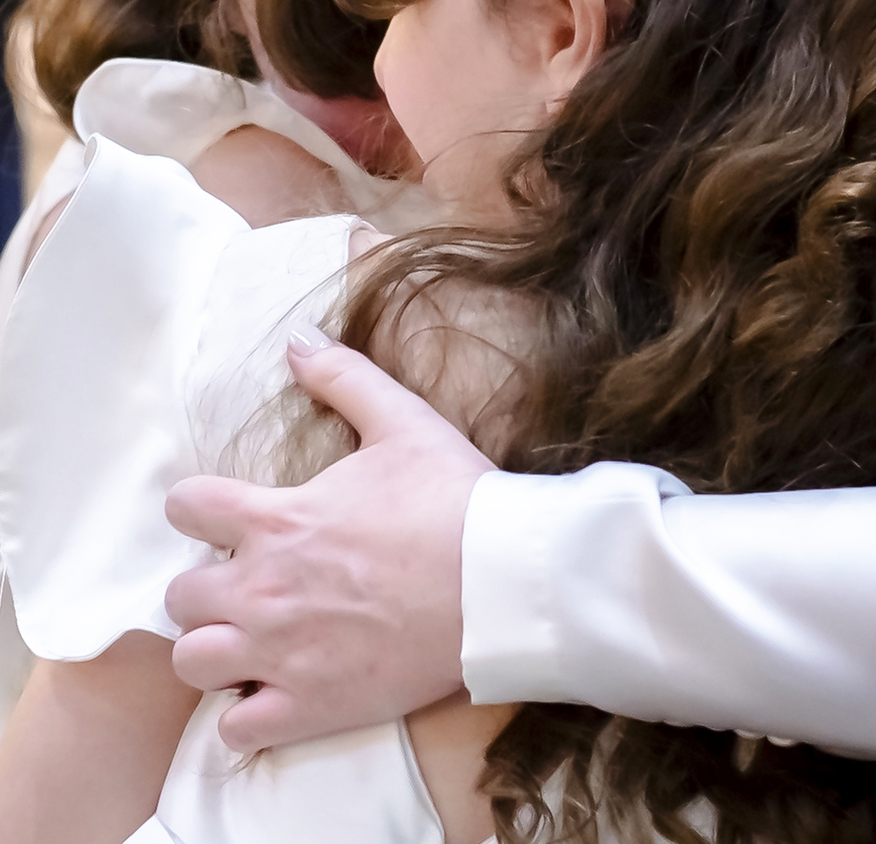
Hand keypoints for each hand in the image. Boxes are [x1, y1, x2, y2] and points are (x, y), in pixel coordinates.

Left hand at [164, 328, 493, 751]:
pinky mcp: (309, 707)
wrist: (500, 583)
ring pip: (193, 662)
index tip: (223, 513)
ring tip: (251, 639)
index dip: (199, 506)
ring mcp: (281, 654)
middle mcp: (262, 589)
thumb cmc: (453, 499)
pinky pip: (236, 729)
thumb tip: (297, 341)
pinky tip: (277, 690)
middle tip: (247, 581)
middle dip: (206, 585)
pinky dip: (247, 713)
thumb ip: (343, 377)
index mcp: (277, 518)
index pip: (187, 507)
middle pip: (180, 595)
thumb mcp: (402, 420)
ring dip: (215, 649)